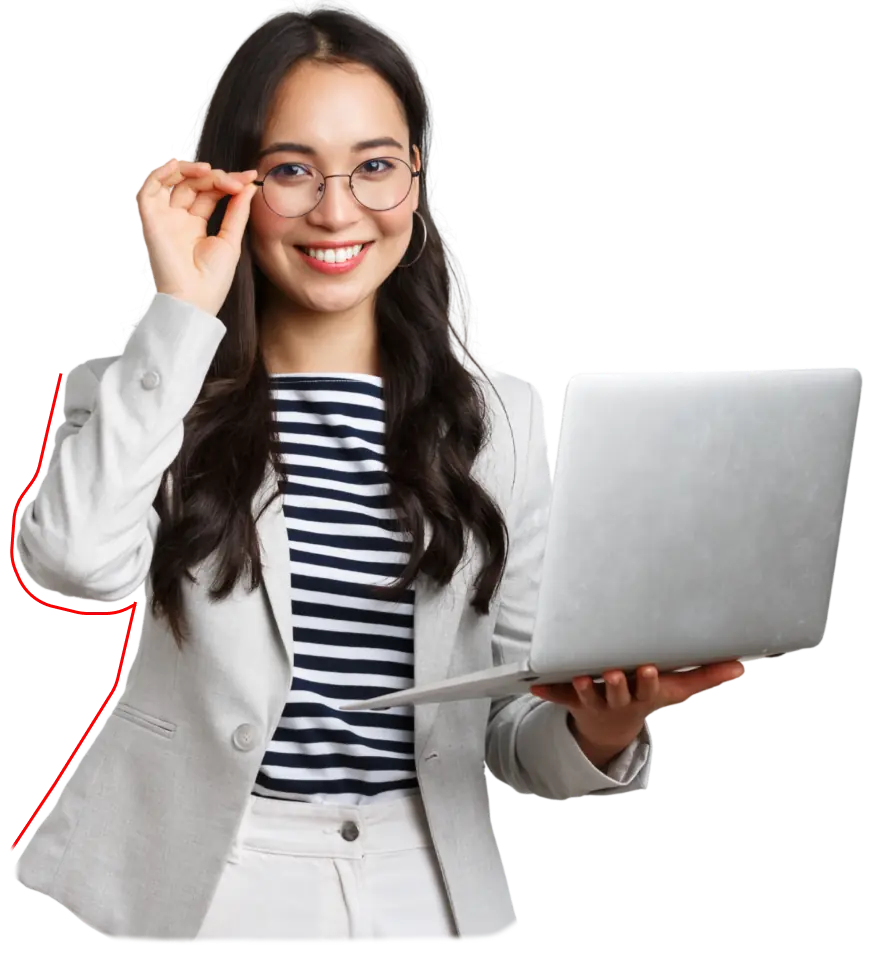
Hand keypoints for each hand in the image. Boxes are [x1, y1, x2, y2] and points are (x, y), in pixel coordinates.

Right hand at [136, 157, 259, 316]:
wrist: (195, 299)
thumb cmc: (212, 279)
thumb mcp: (230, 240)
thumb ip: (237, 211)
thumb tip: (249, 185)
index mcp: (195, 226)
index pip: (210, 193)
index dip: (228, 181)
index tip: (250, 177)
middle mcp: (178, 220)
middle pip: (195, 185)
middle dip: (217, 177)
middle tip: (237, 182)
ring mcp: (164, 219)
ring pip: (173, 182)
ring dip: (192, 170)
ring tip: (212, 172)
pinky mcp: (151, 219)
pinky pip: (150, 188)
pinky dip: (163, 172)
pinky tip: (182, 166)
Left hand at [531, 660, 745, 767]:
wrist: (610, 728)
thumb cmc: (645, 697)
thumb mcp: (674, 690)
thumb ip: (706, 677)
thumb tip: (741, 666)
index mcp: (642, 696)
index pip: (646, 690)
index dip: (645, 681)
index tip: (646, 668)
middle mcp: (619, 700)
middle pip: (617, 693)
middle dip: (616, 685)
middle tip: (613, 673)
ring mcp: (595, 701)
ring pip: (588, 696)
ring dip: (583, 688)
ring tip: (579, 677)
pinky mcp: (573, 699)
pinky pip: (558, 696)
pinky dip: (547, 692)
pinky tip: (534, 686)